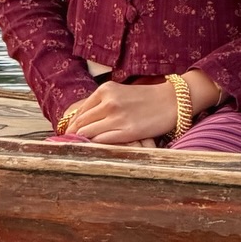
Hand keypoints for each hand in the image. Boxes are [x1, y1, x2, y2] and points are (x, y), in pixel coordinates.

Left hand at [59, 80, 176, 144]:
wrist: (172, 100)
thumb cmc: (147, 98)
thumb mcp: (121, 93)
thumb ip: (103, 103)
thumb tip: (84, 120)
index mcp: (106, 90)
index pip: (80, 111)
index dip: (72, 125)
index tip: (68, 135)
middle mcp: (108, 101)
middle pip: (81, 123)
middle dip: (73, 135)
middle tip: (68, 146)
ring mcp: (117, 116)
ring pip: (88, 133)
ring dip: (82, 142)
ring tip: (79, 151)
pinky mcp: (127, 131)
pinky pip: (102, 141)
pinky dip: (95, 146)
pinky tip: (95, 151)